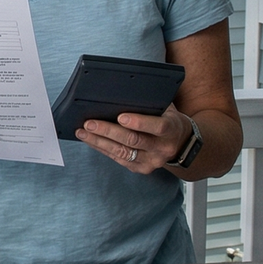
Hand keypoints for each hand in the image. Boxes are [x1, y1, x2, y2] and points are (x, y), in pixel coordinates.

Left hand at [76, 105, 192, 174]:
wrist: (180, 144)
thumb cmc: (168, 119)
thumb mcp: (166, 109)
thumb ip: (150, 104)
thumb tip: (121, 94)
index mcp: (171, 130)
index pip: (157, 126)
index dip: (139, 122)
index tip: (120, 117)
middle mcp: (162, 148)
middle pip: (133, 141)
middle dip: (108, 131)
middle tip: (89, 123)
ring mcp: (151, 161)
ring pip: (122, 152)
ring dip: (99, 142)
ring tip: (82, 132)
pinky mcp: (141, 169)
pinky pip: (118, 159)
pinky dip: (103, 149)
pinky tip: (90, 140)